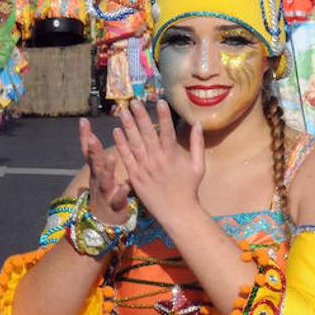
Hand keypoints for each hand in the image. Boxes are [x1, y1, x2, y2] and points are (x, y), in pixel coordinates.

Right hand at [78, 117, 130, 223]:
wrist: (103, 224)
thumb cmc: (104, 193)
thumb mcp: (98, 174)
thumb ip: (96, 157)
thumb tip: (89, 138)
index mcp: (96, 170)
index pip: (88, 151)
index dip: (84, 137)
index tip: (83, 121)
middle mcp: (97, 179)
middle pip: (93, 162)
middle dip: (92, 150)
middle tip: (92, 137)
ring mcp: (104, 192)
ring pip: (104, 179)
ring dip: (106, 169)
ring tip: (110, 158)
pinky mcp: (114, 205)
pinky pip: (117, 198)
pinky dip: (120, 193)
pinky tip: (125, 187)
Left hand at [113, 99, 203, 225]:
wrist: (177, 213)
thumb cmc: (189, 189)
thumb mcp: (199, 166)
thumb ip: (197, 144)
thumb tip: (198, 124)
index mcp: (173, 156)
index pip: (167, 131)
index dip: (163, 115)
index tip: (159, 101)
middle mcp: (157, 160)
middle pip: (147, 134)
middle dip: (140, 116)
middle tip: (133, 101)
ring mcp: (145, 168)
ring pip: (134, 143)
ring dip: (128, 126)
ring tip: (123, 111)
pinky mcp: (135, 177)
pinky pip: (126, 158)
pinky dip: (121, 144)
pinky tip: (116, 131)